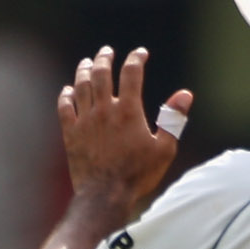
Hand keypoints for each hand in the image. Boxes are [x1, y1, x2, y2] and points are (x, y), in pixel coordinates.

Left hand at [58, 46, 189, 215]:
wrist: (105, 197)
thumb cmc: (138, 175)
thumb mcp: (164, 149)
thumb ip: (173, 120)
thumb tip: (185, 94)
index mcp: (129, 111)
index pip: (132, 73)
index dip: (136, 59)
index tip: (140, 53)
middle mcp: (104, 110)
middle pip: (102, 74)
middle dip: (105, 58)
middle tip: (107, 51)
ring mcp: (85, 121)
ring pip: (81, 86)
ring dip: (84, 71)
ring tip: (87, 63)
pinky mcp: (71, 135)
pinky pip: (65, 108)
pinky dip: (66, 96)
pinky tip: (68, 91)